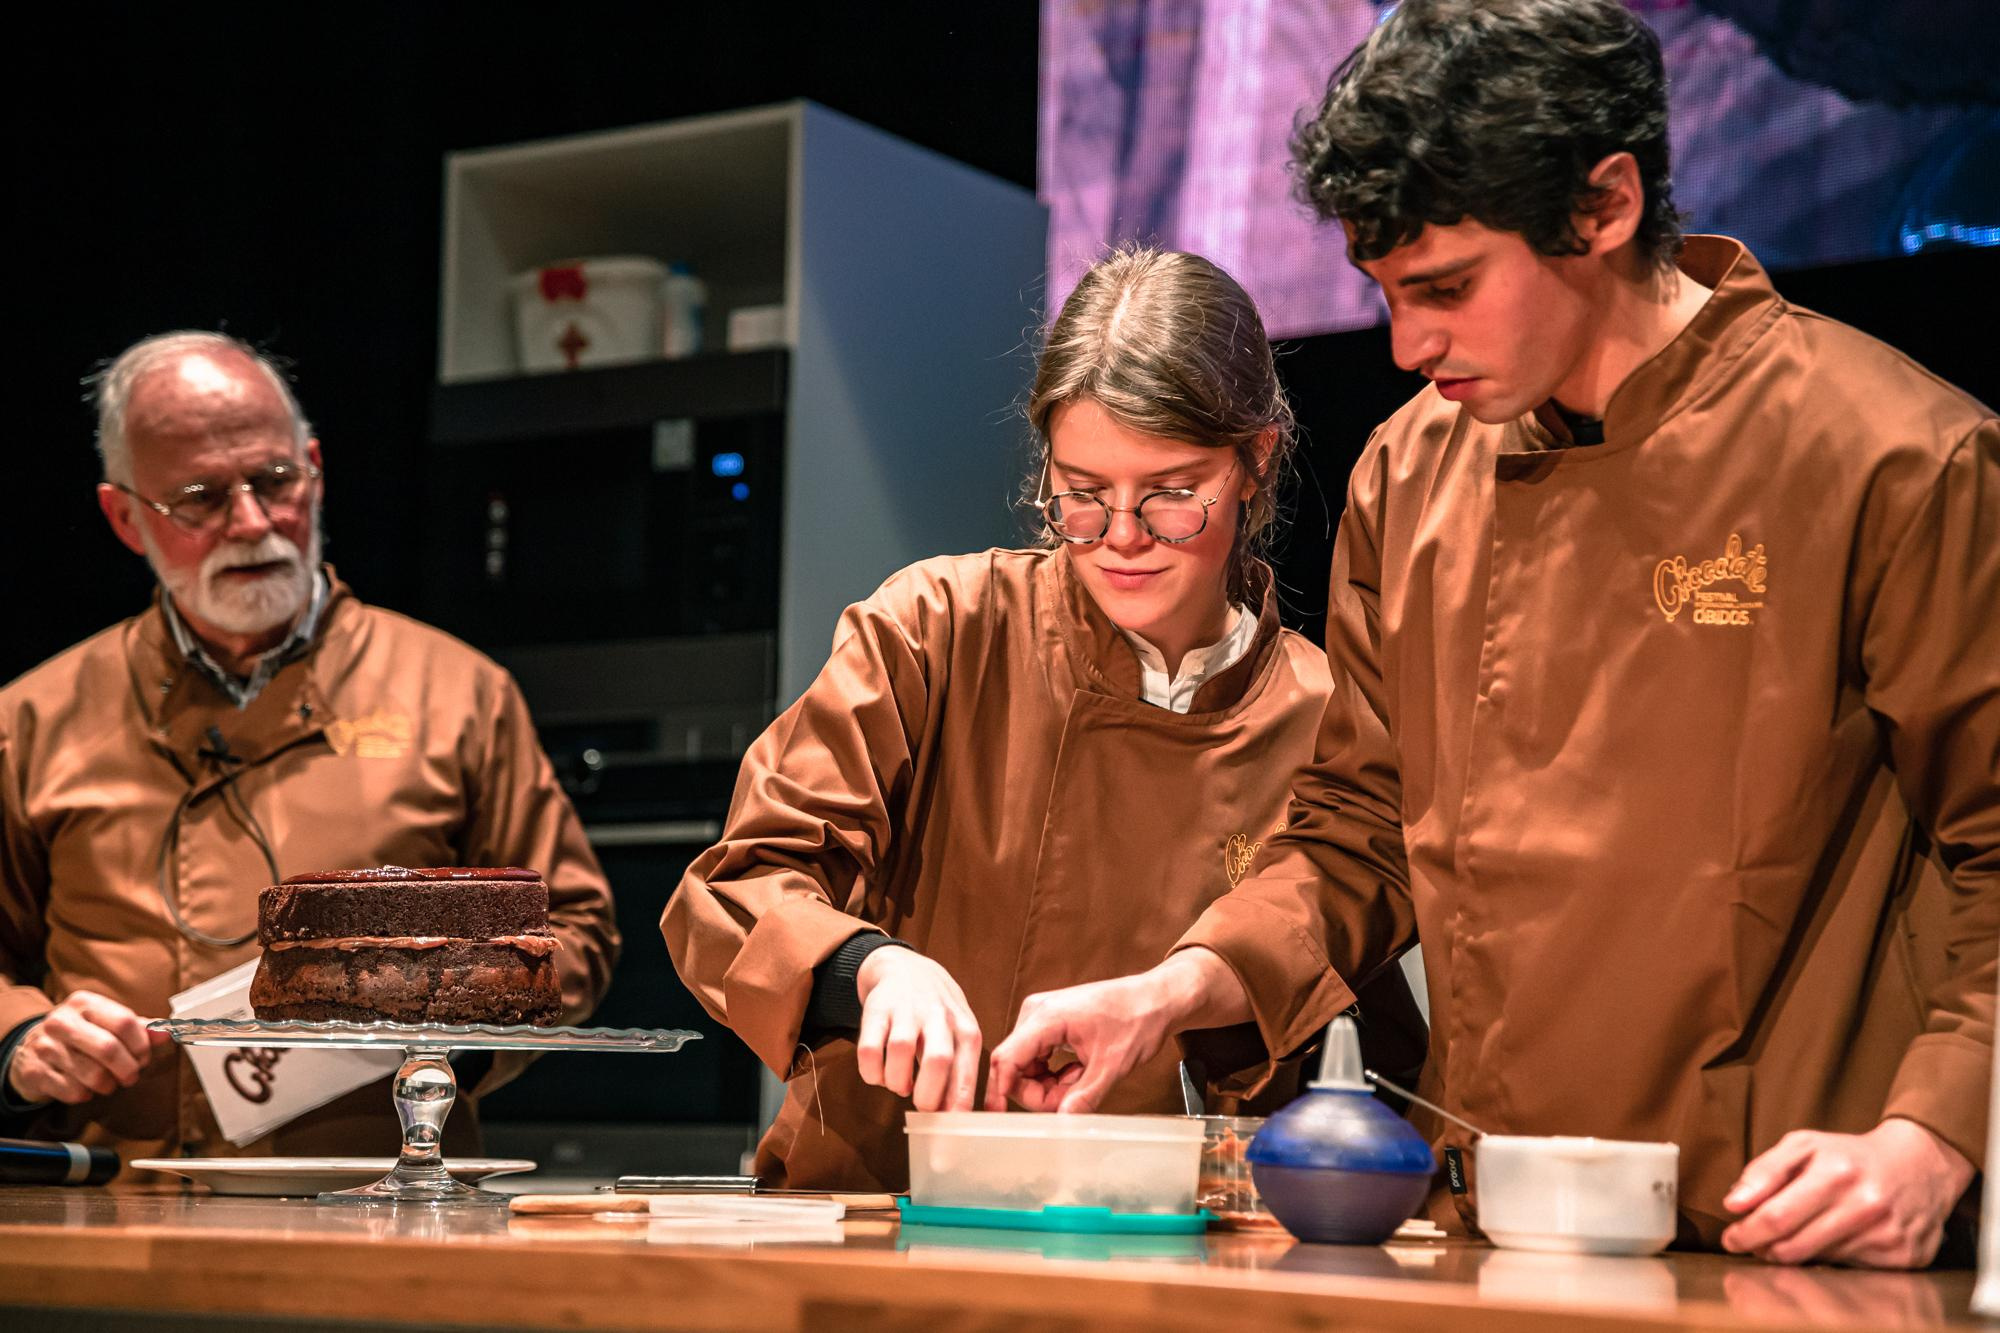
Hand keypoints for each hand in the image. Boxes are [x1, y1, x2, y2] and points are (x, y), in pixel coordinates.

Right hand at [5, 990, 171, 1105]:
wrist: (30, 1048)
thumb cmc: (79, 1034)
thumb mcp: (106, 1022)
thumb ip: (139, 1027)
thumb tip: (168, 1033)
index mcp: (83, 1003)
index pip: (125, 1022)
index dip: (141, 1045)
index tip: (144, 1056)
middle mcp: (61, 1022)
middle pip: (109, 1049)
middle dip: (129, 1068)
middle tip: (132, 1075)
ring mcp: (45, 1047)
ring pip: (93, 1075)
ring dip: (109, 1085)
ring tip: (110, 1082)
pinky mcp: (34, 1072)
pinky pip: (73, 1091)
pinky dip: (86, 1095)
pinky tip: (86, 1087)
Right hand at [853, 947, 982, 1110]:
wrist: (903, 968)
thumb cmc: (936, 1014)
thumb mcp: (958, 1033)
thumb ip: (958, 1073)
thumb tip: (953, 1119)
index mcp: (964, 1026)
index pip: (967, 1068)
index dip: (959, 1101)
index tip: (952, 1126)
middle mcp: (937, 1015)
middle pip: (938, 1059)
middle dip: (928, 1095)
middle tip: (922, 1107)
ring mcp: (905, 1010)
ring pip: (900, 1051)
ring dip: (898, 1081)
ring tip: (900, 1085)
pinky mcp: (875, 1010)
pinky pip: (869, 1049)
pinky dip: (872, 1072)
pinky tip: (878, 1074)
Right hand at [985, 948, 1248, 1112]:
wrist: (1155, 999)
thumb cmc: (1137, 1019)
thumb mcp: (1112, 1065)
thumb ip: (1084, 1096)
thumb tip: (1062, 1123)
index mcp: (1045, 1017)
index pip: (1007, 1058)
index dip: (1000, 1090)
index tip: (998, 1117)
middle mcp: (1036, 1013)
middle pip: (1016, 1067)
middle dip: (1041, 1091)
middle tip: (1075, 1093)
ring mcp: (1041, 1018)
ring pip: (1027, 1067)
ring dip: (1051, 1084)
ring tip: (1084, 1076)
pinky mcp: (1049, 1025)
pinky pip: (1038, 1060)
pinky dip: (1055, 1074)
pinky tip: (1079, 1070)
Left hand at [1720, 1118, 1974, 1267]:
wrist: (1921, 1165)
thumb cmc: (1850, 1156)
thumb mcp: (1805, 1145)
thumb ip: (1763, 1171)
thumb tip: (1733, 1204)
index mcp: (1836, 1173)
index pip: (1777, 1217)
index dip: (1746, 1233)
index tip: (1730, 1239)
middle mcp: (1866, 1206)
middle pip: (1794, 1248)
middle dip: (1764, 1248)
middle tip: (1754, 1242)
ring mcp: (1888, 1236)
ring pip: (1818, 1262)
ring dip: (1797, 1253)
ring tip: (1799, 1232)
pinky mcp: (1905, 1258)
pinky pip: (1848, 1270)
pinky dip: (1832, 1258)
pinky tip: (1838, 1238)